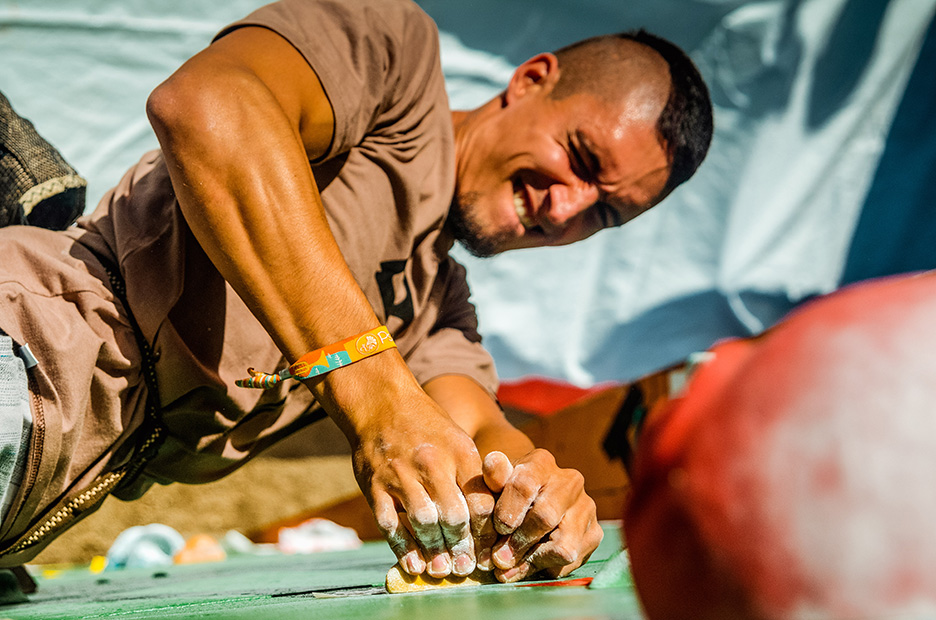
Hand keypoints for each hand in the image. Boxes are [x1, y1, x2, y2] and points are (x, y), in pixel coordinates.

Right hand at [351, 391, 494, 578]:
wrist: (382, 404)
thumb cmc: (427, 428)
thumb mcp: (458, 441)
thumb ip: (471, 477)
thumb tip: (486, 522)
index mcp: (459, 452)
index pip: (479, 501)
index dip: (485, 532)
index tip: (487, 552)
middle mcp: (432, 463)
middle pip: (454, 515)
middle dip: (462, 547)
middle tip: (466, 568)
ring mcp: (401, 475)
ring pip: (424, 522)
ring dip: (435, 551)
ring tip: (443, 570)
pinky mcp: (375, 485)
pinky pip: (390, 524)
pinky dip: (403, 548)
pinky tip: (414, 564)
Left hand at [482, 449, 602, 581]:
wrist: (533, 503)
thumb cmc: (508, 494)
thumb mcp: (496, 483)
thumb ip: (493, 476)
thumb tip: (492, 462)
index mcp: (542, 462)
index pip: (524, 486)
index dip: (507, 513)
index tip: (497, 529)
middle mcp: (570, 481)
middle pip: (545, 517)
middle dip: (519, 542)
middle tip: (499, 558)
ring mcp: (586, 507)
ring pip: (563, 546)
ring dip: (532, 561)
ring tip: (510, 567)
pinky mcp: (594, 533)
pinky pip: (571, 561)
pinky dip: (545, 569)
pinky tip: (527, 566)